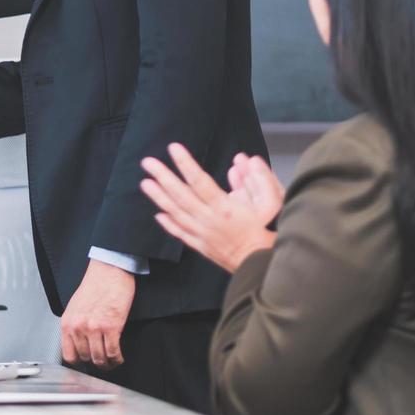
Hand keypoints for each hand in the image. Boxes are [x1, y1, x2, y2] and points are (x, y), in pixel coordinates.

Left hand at [60, 259, 135, 369]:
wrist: (108, 272)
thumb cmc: (95, 286)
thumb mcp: (75, 307)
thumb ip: (75, 326)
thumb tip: (79, 343)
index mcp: (67, 322)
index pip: (68, 354)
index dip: (79, 362)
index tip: (87, 362)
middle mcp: (78, 326)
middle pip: (86, 358)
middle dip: (96, 362)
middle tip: (104, 362)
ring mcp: (94, 328)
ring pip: (99, 358)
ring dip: (108, 363)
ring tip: (112, 360)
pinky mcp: (111, 327)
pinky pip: (113, 352)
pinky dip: (117, 358)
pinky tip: (119, 357)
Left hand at [140, 143, 278, 272]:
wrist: (261, 265)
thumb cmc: (266, 234)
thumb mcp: (268, 205)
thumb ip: (257, 182)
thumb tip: (245, 162)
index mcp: (225, 208)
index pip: (200, 181)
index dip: (186, 164)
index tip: (174, 148)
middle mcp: (209, 219)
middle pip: (181, 195)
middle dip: (163, 176)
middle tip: (148, 162)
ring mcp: (201, 233)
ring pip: (176, 213)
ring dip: (159, 197)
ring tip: (145, 183)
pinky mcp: (200, 245)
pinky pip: (179, 233)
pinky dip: (168, 223)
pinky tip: (158, 214)